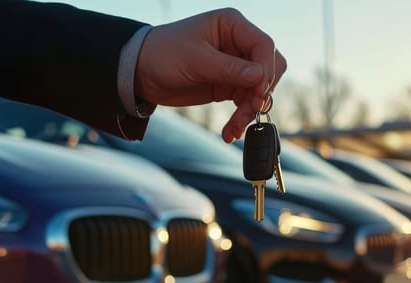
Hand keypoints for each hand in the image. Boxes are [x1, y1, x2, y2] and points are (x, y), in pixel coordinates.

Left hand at [134, 8, 286, 142]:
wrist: (141, 72)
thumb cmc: (162, 54)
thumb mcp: (196, 60)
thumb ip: (230, 68)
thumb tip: (260, 77)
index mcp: (232, 25)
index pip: (264, 45)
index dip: (265, 70)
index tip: (258, 91)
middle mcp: (238, 43)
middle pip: (269, 67)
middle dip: (261, 92)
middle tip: (249, 109)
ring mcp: (235, 65)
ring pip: (260, 89)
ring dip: (251, 110)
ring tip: (234, 127)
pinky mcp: (229, 84)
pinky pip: (246, 102)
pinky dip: (241, 118)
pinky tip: (231, 131)